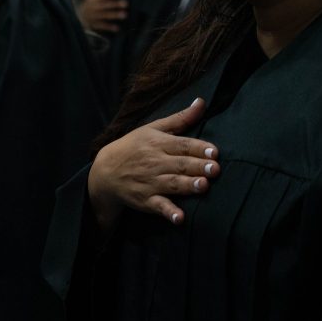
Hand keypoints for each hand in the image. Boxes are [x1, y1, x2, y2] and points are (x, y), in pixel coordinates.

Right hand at [79, 0, 128, 32]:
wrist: (75, 17)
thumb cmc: (89, 3)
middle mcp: (92, 7)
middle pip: (104, 5)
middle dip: (115, 4)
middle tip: (126, 3)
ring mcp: (92, 16)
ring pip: (104, 15)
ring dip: (114, 15)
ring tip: (125, 14)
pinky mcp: (93, 24)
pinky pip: (102, 26)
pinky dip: (109, 27)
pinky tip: (117, 28)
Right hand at [87, 98, 218, 230]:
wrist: (105, 171)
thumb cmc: (134, 146)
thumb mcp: (153, 128)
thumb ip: (180, 118)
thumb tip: (201, 101)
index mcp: (158, 143)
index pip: (182, 145)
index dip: (198, 148)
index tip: (214, 151)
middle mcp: (155, 162)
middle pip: (180, 164)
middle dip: (198, 167)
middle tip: (216, 169)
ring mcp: (150, 183)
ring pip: (172, 184)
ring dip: (188, 186)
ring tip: (204, 186)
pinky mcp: (146, 200)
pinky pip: (158, 206)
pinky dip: (169, 213)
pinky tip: (180, 218)